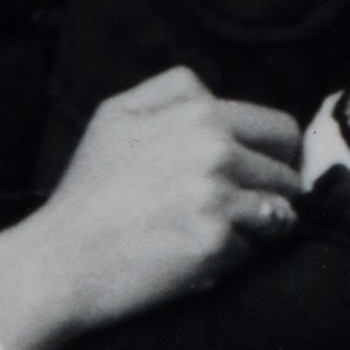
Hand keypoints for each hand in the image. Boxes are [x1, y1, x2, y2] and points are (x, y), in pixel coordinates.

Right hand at [0, 68, 306, 349]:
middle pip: (288, 175)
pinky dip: (236, 257)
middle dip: (271, 195)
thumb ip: (174, 90)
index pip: (282, 131)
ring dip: (259, 229)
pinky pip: (256, 250)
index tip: (262, 176)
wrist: (61, 260)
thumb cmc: (89, 189)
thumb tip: (217, 95)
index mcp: (198, 113)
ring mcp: (217, 197)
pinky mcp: (216, 243)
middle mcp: (214, 149)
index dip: (277, 157)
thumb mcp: (116, 114)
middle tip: (236, 212)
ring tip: (218, 233)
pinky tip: (199, 255)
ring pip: (280, 214)